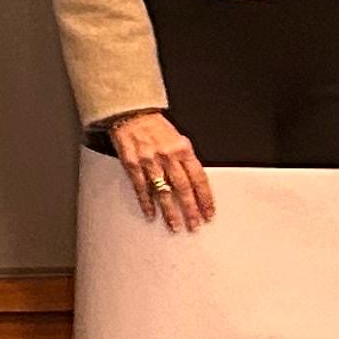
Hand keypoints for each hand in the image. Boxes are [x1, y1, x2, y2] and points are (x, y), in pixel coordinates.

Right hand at [108, 109, 215, 231]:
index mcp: (182, 148)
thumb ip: (185, 159)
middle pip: (183, 188)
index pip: (199, 178)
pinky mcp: (132, 163)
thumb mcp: (177, 138)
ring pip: (163, 191)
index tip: (208, 212)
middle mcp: (167, 155)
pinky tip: (151, 213)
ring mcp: (149, 160)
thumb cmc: (154, 126)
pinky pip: (141, 187)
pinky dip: (146, 202)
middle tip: (194, 225)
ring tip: (174, 225)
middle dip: (190, 209)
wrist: (130, 113)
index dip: (205, 198)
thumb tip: (194, 183)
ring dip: (169, 211)